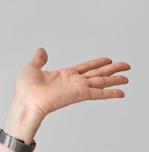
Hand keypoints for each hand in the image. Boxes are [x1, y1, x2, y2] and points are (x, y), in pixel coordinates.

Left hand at [11, 47, 129, 124]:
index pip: (85, 67)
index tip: (108, 59)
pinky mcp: (79, 95)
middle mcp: (73, 82)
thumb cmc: (25, 89)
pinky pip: (98, 93)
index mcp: (64, 75)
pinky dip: (110, 93)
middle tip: (126, 66)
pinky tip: (121, 92)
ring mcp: (77, 88)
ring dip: (115, 79)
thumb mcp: (32, 68)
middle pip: (97, 73)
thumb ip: (39, 59)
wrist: (26, 101)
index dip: (97, 63)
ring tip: (127, 78)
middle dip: (112, 69)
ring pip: (101, 81)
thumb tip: (41, 50)